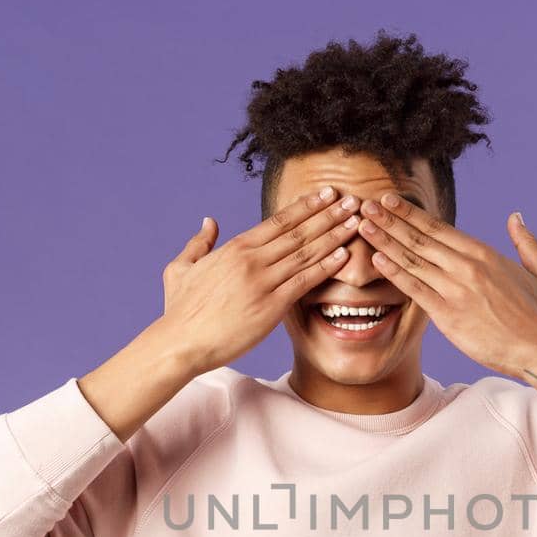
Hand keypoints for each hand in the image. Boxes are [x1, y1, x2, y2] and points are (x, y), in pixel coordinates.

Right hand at [156, 187, 362, 375]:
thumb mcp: (181, 268)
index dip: (305, 206)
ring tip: (356, 221)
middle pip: (298, 231)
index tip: (325, 194)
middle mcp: (252, 260)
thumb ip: (199, 242)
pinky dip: (326, 266)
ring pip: (306, 253)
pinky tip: (344, 255)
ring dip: (333, 235)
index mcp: (235, 248)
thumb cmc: (180, 310)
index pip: (278, 221)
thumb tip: (210, 221)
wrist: (181, 342)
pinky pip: (304, 282)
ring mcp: (263, 282)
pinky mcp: (271, 307)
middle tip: (351, 200)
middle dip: (328, 214)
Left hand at [357, 196, 536, 377]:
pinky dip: (394, 273)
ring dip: (385, 241)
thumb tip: (516, 216)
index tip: (390, 200)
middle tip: (367, 205)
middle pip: (419, 238)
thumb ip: (526, 243)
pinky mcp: (447, 315)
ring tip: (363, 226)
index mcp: (483, 253)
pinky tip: (376, 259)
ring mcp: (455, 289)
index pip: (438, 228)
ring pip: (412, 260)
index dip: (410, 213)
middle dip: (390, 220)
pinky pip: (415, 289)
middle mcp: (466, 266)